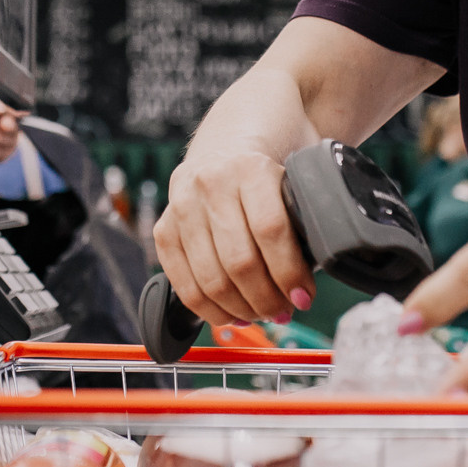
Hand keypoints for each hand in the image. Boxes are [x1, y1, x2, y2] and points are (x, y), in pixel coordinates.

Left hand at [0, 85, 21, 161]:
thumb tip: (1, 110)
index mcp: (3, 111)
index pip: (16, 117)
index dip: (12, 121)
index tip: (3, 123)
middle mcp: (4, 126)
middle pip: (15, 133)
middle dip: (4, 134)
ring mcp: (0, 141)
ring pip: (11, 146)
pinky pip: (2, 157)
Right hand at [153, 150, 316, 327]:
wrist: (222, 152)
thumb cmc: (263, 180)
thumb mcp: (289, 186)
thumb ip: (301, 224)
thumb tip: (304, 288)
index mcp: (250, 169)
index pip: (270, 230)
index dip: (289, 273)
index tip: (303, 297)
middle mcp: (211, 184)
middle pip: (240, 261)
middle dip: (266, 299)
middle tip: (283, 311)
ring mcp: (182, 207)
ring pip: (212, 280)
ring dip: (241, 309)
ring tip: (260, 314)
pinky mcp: (163, 230)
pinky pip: (184, 286)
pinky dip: (211, 310)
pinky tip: (232, 314)